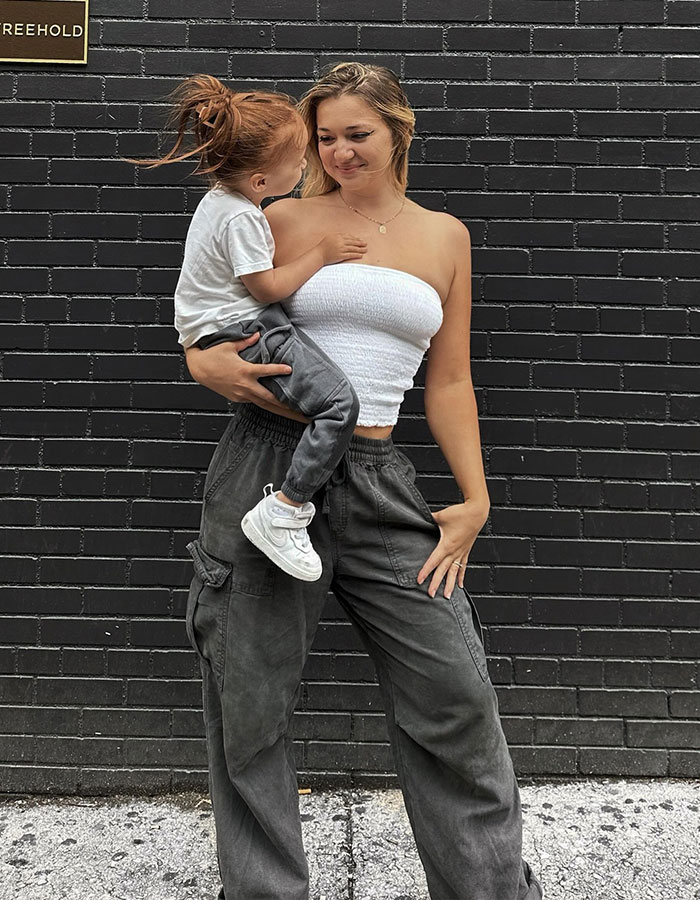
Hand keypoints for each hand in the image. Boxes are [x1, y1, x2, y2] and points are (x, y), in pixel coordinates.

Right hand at [184, 332, 308, 422]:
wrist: (199, 369)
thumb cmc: (214, 356)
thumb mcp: (230, 345)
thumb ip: (246, 341)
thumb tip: (258, 334)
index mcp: (245, 371)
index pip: (265, 371)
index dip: (278, 370)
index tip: (290, 370)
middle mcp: (245, 386)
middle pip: (269, 398)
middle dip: (287, 406)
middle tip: (302, 412)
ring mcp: (242, 394)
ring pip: (264, 404)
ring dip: (280, 410)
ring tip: (296, 417)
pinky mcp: (238, 398)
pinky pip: (256, 402)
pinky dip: (267, 405)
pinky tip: (278, 409)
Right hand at [320, 232, 366, 264]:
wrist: (318, 254)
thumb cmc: (323, 246)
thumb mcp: (330, 237)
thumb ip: (338, 236)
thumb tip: (348, 236)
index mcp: (337, 236)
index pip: (349, 237)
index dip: (356, 238)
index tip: (360, 240)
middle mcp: (340, 242)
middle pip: (353, 242)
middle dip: (360, 243)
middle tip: (365, 244)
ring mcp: (340, 249)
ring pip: (353, 248)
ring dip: (360, 249)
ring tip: (365, 250)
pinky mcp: (340, 256)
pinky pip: (350, 255)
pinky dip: (356, 255)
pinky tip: (360, 255)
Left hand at [416, 500, 488, 598]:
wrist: (477, 512)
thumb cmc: (459, 513)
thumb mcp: (440, 516)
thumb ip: (428, 519)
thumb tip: (417, 518)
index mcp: (446, 545)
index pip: (433, 561)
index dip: (425, 571)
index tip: (419, 580)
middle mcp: (454, 551)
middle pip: (443, 571)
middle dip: (436, 583)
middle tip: (430, 595)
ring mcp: (461, 552)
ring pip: (454, 572)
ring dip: (450, 585)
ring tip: (447, 596)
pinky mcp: (466, 550)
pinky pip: (463, 566)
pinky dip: (460, 576)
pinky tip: (460, 586)